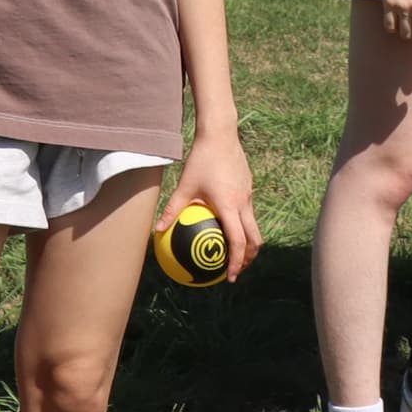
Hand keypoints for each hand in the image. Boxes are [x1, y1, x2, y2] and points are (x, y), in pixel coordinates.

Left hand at [165, 125, 261, 286]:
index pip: (238, 242)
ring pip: (254, 225)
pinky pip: (249, 211)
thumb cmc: (201, 160)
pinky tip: (229, 222)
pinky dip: (244, 224)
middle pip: (254, 239)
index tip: (231, 276)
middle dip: (250, 257)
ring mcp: (249, 195)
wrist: (221, 135)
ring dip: (249, 241)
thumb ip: (172, 209)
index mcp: (229, 206)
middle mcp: (243, 203)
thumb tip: (156, 230)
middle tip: (238, 269)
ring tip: (237, 252)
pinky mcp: (249, 187)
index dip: (237, 262)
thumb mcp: (184, 186)